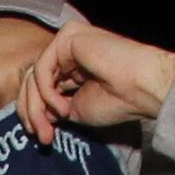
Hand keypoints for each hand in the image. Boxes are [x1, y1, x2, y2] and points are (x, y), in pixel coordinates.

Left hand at [16, 18, 174, 143]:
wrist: (142, 89)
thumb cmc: (119, 101)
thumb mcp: (75, 110)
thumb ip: (51, 108)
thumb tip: (31, 113)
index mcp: (70, 69)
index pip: (38, 88)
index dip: (34, 114)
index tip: (43, 137)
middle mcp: (66, 53)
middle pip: (31, 81)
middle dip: (32, 112)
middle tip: (43, 136)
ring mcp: (66, 42)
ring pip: (34, 76)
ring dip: (37, 107)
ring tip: (53, 125)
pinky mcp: (67, 37)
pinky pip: (43, 68)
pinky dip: (47, 92)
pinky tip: (64, 107)